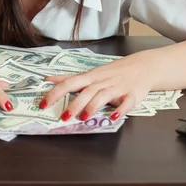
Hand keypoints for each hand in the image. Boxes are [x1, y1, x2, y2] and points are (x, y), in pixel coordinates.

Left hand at [39, 59, 153, 121]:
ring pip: (103, 96)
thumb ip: (70, 78)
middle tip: (63, 117)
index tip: (42, 104)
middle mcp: (101, 82)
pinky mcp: (132, 95)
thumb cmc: (113, 72)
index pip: (69, 83)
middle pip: (86, 91)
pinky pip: (126, 103)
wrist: (142, 67)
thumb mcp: (90, 73)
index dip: (55, 93)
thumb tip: (48, 79)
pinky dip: (120, 110)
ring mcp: (117, 88)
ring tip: (84, 118)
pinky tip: (113, 118)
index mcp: (90, 78)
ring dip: (93, 106)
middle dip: (74, 104)